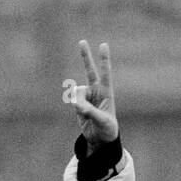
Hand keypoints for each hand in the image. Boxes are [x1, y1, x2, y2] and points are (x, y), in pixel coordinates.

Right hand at [71, 40, 118, 154]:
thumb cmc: (107, 129)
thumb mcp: (102, 121)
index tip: (103, 45)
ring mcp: (86, 96)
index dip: (104, 60)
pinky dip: (76, 108)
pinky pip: (73, 101)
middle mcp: (96, 91)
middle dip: (86, 57)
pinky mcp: (78, 103)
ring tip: (86, 114)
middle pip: (89, 71)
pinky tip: (82, 115)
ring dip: (79, 103)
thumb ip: (90, 112)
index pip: (105, 73)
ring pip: (77, 93)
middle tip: (82, 42)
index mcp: (106, 92)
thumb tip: (77, 105)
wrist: (100, 138)